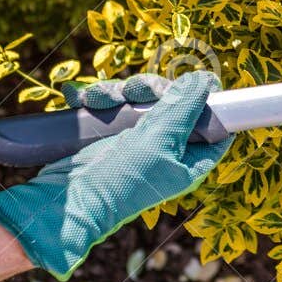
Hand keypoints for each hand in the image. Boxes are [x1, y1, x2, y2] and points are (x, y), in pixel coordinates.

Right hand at [0, 71, 225, 279]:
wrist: (68, 201)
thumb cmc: (119, 179)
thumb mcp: (158, 141)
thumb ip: (183, 110)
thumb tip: (207, 81)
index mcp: (188, 160)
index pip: (213, 128)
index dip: (208, 102)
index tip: (199, 81)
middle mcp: (165, 151)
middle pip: (173, 104)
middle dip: (152, 91)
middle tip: (137, 92)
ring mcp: (135, 143)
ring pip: (138, 100)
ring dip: (117, 93)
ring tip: (99, 100)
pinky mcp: (107, 136)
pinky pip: (110, 106)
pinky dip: (96, 99)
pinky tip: (80, 99)